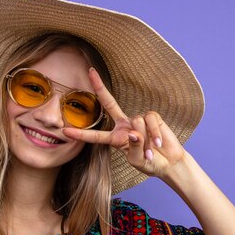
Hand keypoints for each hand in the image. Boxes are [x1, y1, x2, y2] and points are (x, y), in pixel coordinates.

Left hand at [62, 68, 186, 177]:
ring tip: (151, 151)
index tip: (65, 131)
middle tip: (90, 72)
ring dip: (145, 141)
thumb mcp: (138, 160)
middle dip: (100, 87)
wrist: (169, 162)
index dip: (81, 133)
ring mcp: (138, 120)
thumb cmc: (150, 163)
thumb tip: (134, 133)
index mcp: (115, 138)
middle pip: (109, 103)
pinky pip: (150, 121)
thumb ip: (134, 148)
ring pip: (137, 122)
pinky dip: (154, 134)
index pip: (95, 135)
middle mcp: (124, 125)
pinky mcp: (153, 117)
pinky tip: (158, 143)